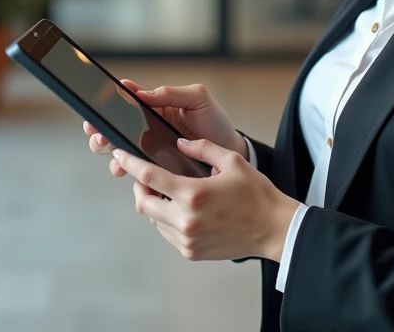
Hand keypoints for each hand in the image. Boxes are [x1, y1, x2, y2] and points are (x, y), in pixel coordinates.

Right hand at [84, 80, 248, 178]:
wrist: (230, 152)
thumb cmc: (214, 122)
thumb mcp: (198, 99)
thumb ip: (171, 93)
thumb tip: (142, 93)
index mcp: (155, 106)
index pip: (125, 101)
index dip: (108, 103)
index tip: (98, 108)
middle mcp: (147, 127)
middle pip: (114, 127)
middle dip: (100, 130)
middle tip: (99, 134)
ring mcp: (149, 148)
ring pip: (119, 149)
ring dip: (108, 151)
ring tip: (113, 155)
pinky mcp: (156, 168)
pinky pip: (135, 169)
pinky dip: (125, 170)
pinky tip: (125, 171)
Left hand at [113, 138, 301, 262]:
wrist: (274, 230)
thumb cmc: (256, 194)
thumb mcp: (232, 161)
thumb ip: (202, 148)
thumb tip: (180, 142)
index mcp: (193, 194)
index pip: (149, 176)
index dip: (130, 164)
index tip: (119, 154)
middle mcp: (185, 220)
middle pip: (142, 202)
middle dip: (140, 187)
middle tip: (150, 176)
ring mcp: (186, 239)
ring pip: (153, 219)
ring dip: (155, 204)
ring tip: (172, 193)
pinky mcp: (190, 252)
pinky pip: (166, 233)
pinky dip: (167, 219)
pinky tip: (184, 209)